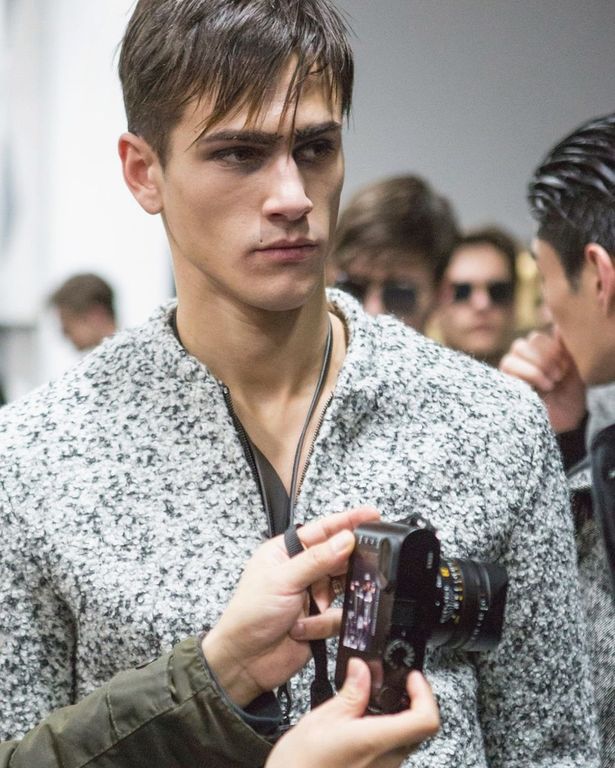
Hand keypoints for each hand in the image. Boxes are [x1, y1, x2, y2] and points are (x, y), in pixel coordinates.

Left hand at [201, 507, 378, 706]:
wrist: (245, 662)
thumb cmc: (249, 615)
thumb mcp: (282, 580)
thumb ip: (316, 560)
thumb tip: (345, 539)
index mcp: (286, 551)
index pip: (322, 530)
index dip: (347, 522)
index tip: (372, 515)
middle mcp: (302, 570)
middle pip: (338, 558)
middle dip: (346, 567)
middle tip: (360, 568)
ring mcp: (312, 595)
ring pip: (343, 588)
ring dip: (329, 601)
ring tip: (315, 607)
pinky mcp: (321, 619)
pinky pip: (339, 616)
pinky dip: (323, 623)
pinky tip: (304, 628)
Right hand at [266, 658, 439, 767]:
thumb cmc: (299, 766)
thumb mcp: (320, 720)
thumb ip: (350, 694)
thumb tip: (362, 669)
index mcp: (376, 741)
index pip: (425, 720)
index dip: (424, 693)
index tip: (411, 676)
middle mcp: (387, 761)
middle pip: (418, 728)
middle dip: (409, 699)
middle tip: (392, 681)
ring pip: (405, 738)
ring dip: (394, 715)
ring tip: (368, 699)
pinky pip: (390, 750)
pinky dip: (383, 730)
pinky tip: (360, 721)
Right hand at [499, 329, 585, 432]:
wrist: (564, 421)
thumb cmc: (569, 397)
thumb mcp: (573, 369)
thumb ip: (565, 348)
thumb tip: (557, 327)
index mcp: (535, 355)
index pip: (534, 338)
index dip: (551, 349)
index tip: (565, 367)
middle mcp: (519, 363)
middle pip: (521, 345)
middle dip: (543, 359)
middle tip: (558, 376)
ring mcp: (509, 376)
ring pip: (511, 357)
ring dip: (535, 369)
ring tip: (550, 384)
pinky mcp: (503, 388)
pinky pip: (506, 371)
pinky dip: (528, 375)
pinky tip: (540, 389)